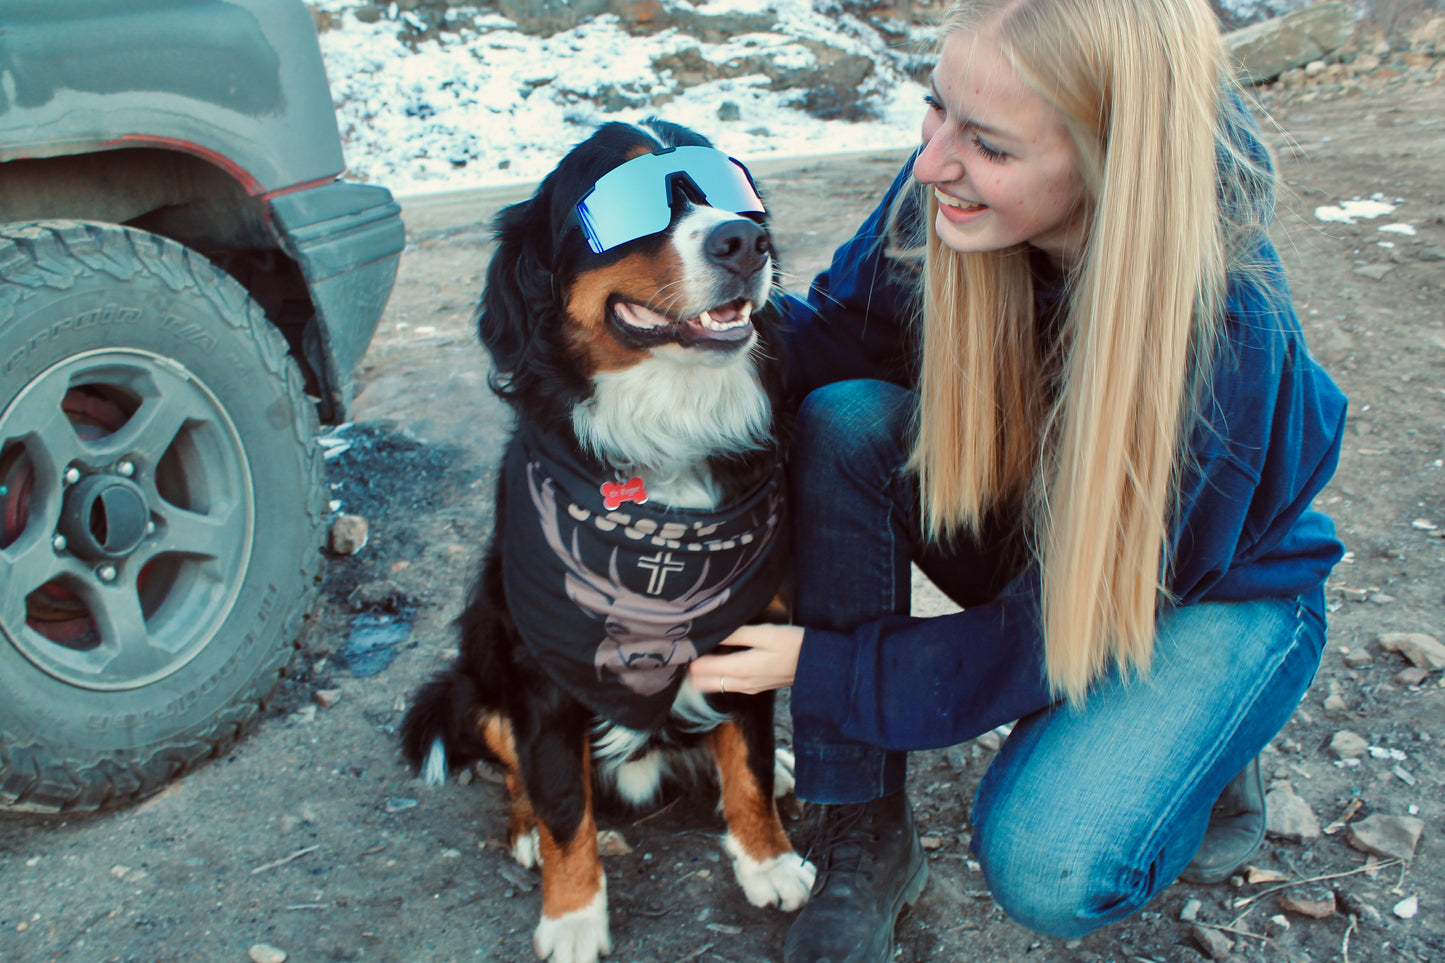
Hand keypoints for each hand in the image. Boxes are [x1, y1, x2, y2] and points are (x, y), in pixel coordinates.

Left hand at [689, 624, 804, 694]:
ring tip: (699, 650)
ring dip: (703, 672)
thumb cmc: (794, 645)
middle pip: (701, 683)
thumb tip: (710, 631)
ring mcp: (747, 688)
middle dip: (691, 668)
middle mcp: (740, 684)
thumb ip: (736, 634)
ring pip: (714, 685)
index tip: (682, 642)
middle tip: (686, 648)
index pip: (700, 669)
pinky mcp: (754, 687)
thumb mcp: (766, 634)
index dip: (688, 656)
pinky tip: (719, 657)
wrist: (819, 666)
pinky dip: (717, 674)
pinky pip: (727, 684)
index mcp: (740, 670)